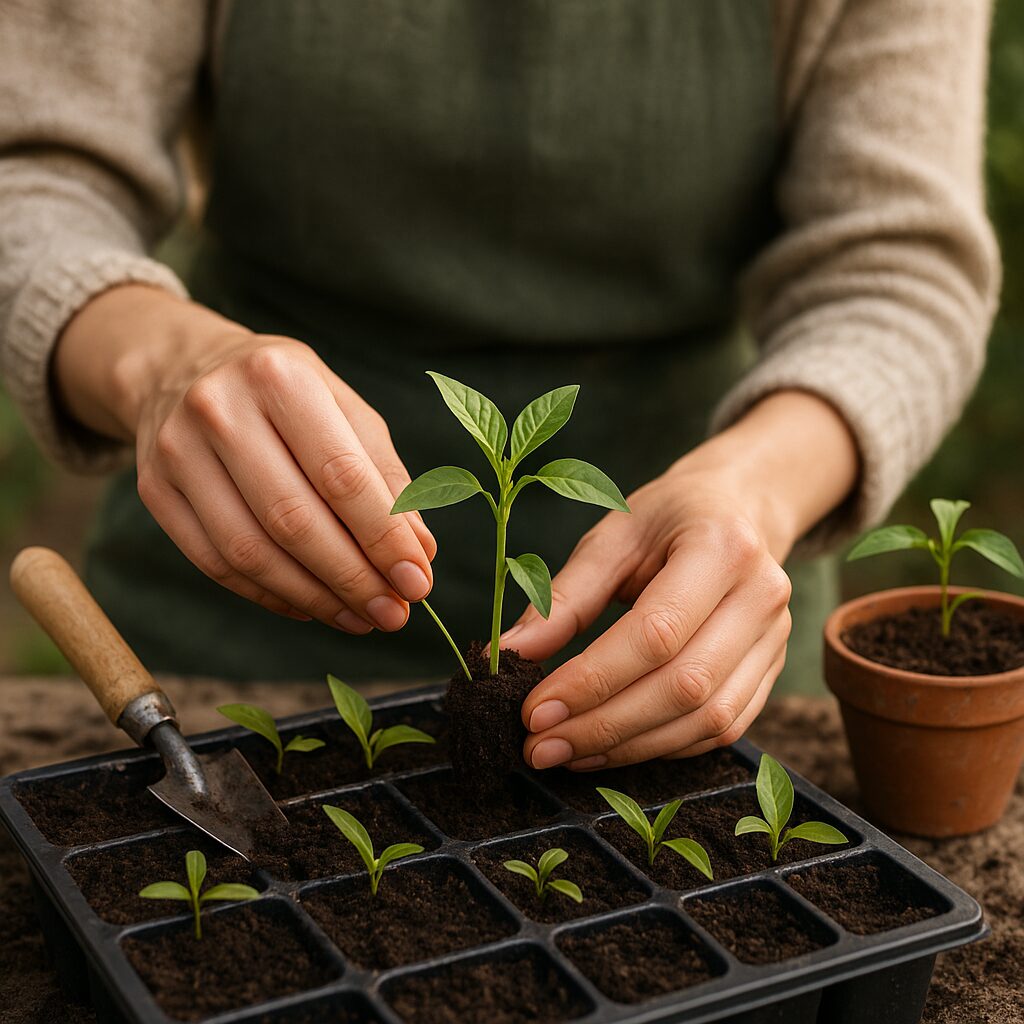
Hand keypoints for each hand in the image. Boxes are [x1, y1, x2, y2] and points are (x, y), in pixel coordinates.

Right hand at [55, 286, 434, 631]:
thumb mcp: (343, 409)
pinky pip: (216, 563)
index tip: (417, 581)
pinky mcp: (154, 490)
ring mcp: (178, 452)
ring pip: (251, 551)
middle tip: (394, 614)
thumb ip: (386, 477)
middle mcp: (221, 410)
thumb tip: (419, 553)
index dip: (383, 537)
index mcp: (280, 377)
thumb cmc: (285, 394)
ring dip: (314, 597)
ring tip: (360, 618)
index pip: (342, 475)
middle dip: (353, 578)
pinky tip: (311, 606)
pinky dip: (270, 595)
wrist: (182, 368)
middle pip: (294, 520)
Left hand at [504, 391, 858, 768]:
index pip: (655, 633)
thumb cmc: (667, 519)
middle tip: (541, 744)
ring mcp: (776, 638)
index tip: (534, 709)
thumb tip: (510, 653)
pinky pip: (723, 728)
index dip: (592, 680)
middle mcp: (761, 596)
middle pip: (684, 686)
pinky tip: (612, 748)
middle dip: (604, 726)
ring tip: (567, 753)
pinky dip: (663, 747)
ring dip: (631, 747)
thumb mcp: (612, 536)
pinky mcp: (771, 669)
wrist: (739, 509)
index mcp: (721, 548)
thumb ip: (564, 596)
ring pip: (708, 719)